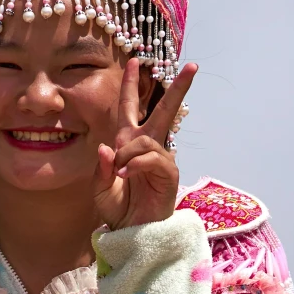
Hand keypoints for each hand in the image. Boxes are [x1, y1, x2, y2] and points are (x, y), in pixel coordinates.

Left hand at [93, 59, 197, 230]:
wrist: (132, 233)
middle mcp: (146, 147)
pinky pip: (153, 158)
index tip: (134, 61)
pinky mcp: (168, 173)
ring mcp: (160, 159)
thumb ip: (102, 169)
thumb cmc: (118, 210)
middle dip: (177, 88)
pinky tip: (126, 175)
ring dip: (129, 153)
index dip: (130, 85)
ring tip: (120, 173)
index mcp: (127, 144)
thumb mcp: (100, 189)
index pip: (128, 109)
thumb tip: (107, 147)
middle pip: (163, 111)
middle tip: (193, 66)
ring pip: (147, 139)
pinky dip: (136, 164)